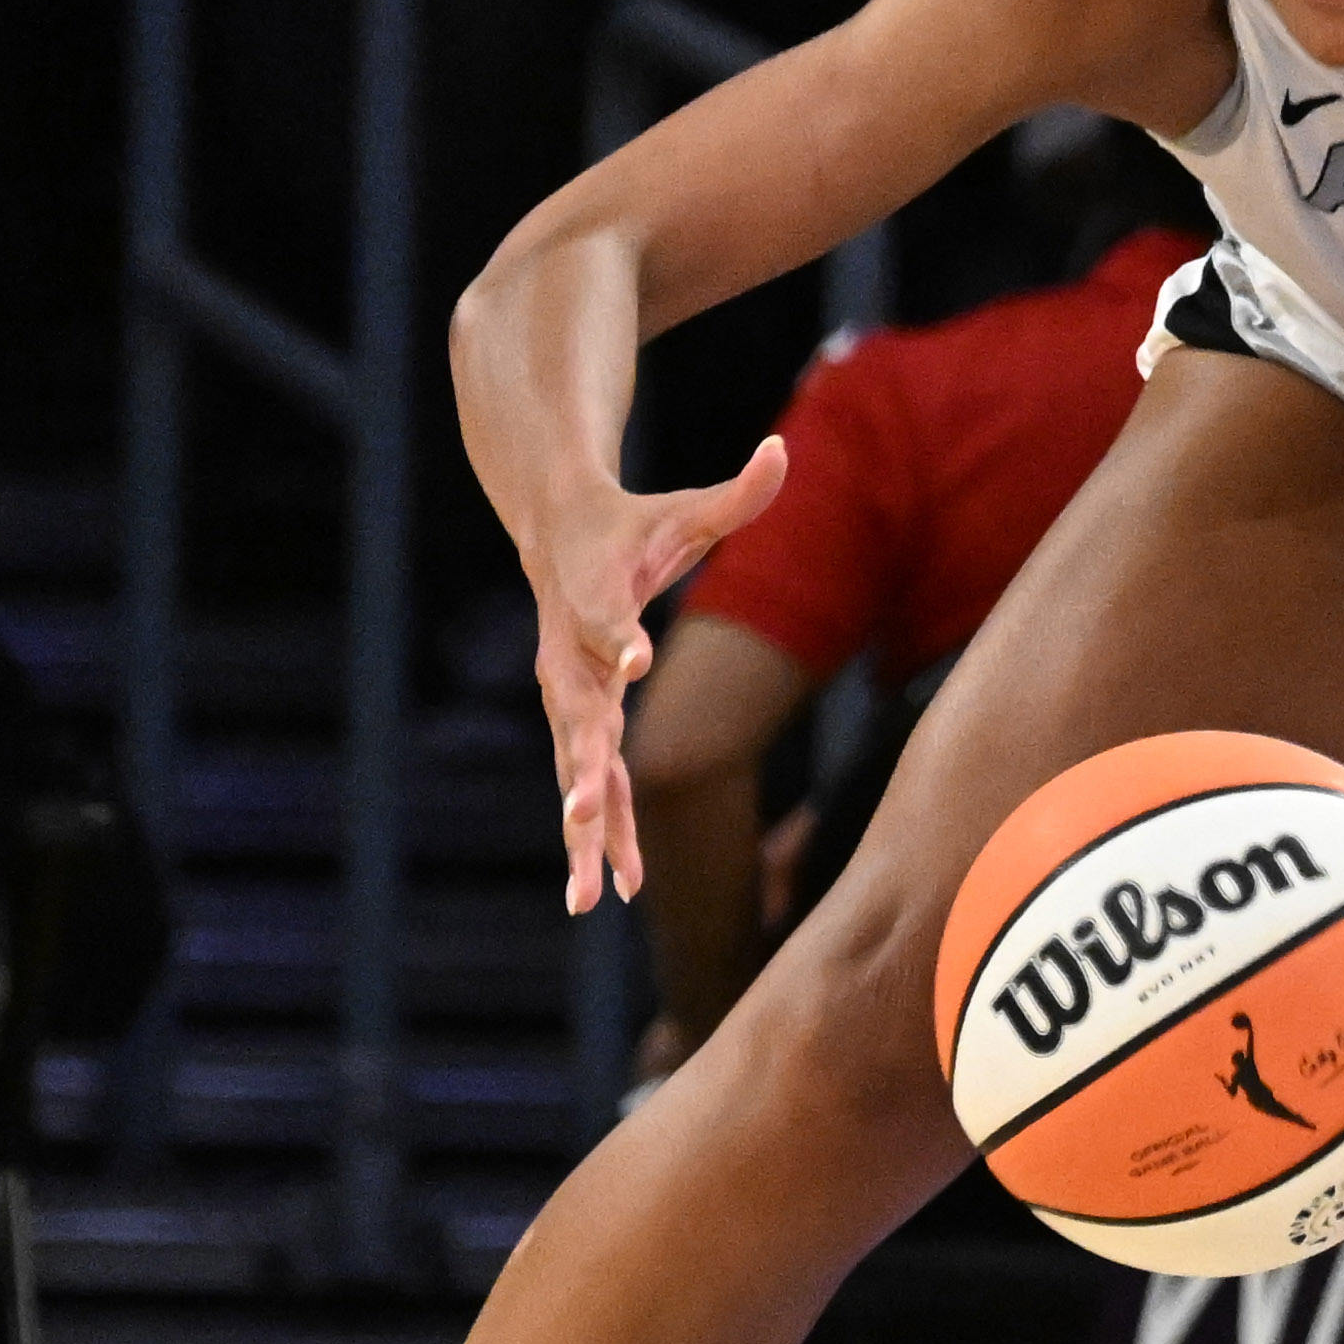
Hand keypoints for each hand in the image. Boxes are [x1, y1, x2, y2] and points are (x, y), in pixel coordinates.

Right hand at [529, 437, 790, 911]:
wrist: (558, 534)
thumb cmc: (631, 525)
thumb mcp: (686, 507)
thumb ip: (738, 490)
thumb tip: (785, 447)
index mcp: (593, 596)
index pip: (606, 621)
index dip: (619, 638)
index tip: (635, 660)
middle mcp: (570, 655)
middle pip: (574, 718)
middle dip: (578, 771)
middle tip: (579, 815)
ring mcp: (568, 694)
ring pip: (576, 770)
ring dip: (584, 833)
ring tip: (587, 896)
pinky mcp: (579, 719)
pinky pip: (591, 782)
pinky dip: (602, 833)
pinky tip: (614, 891)